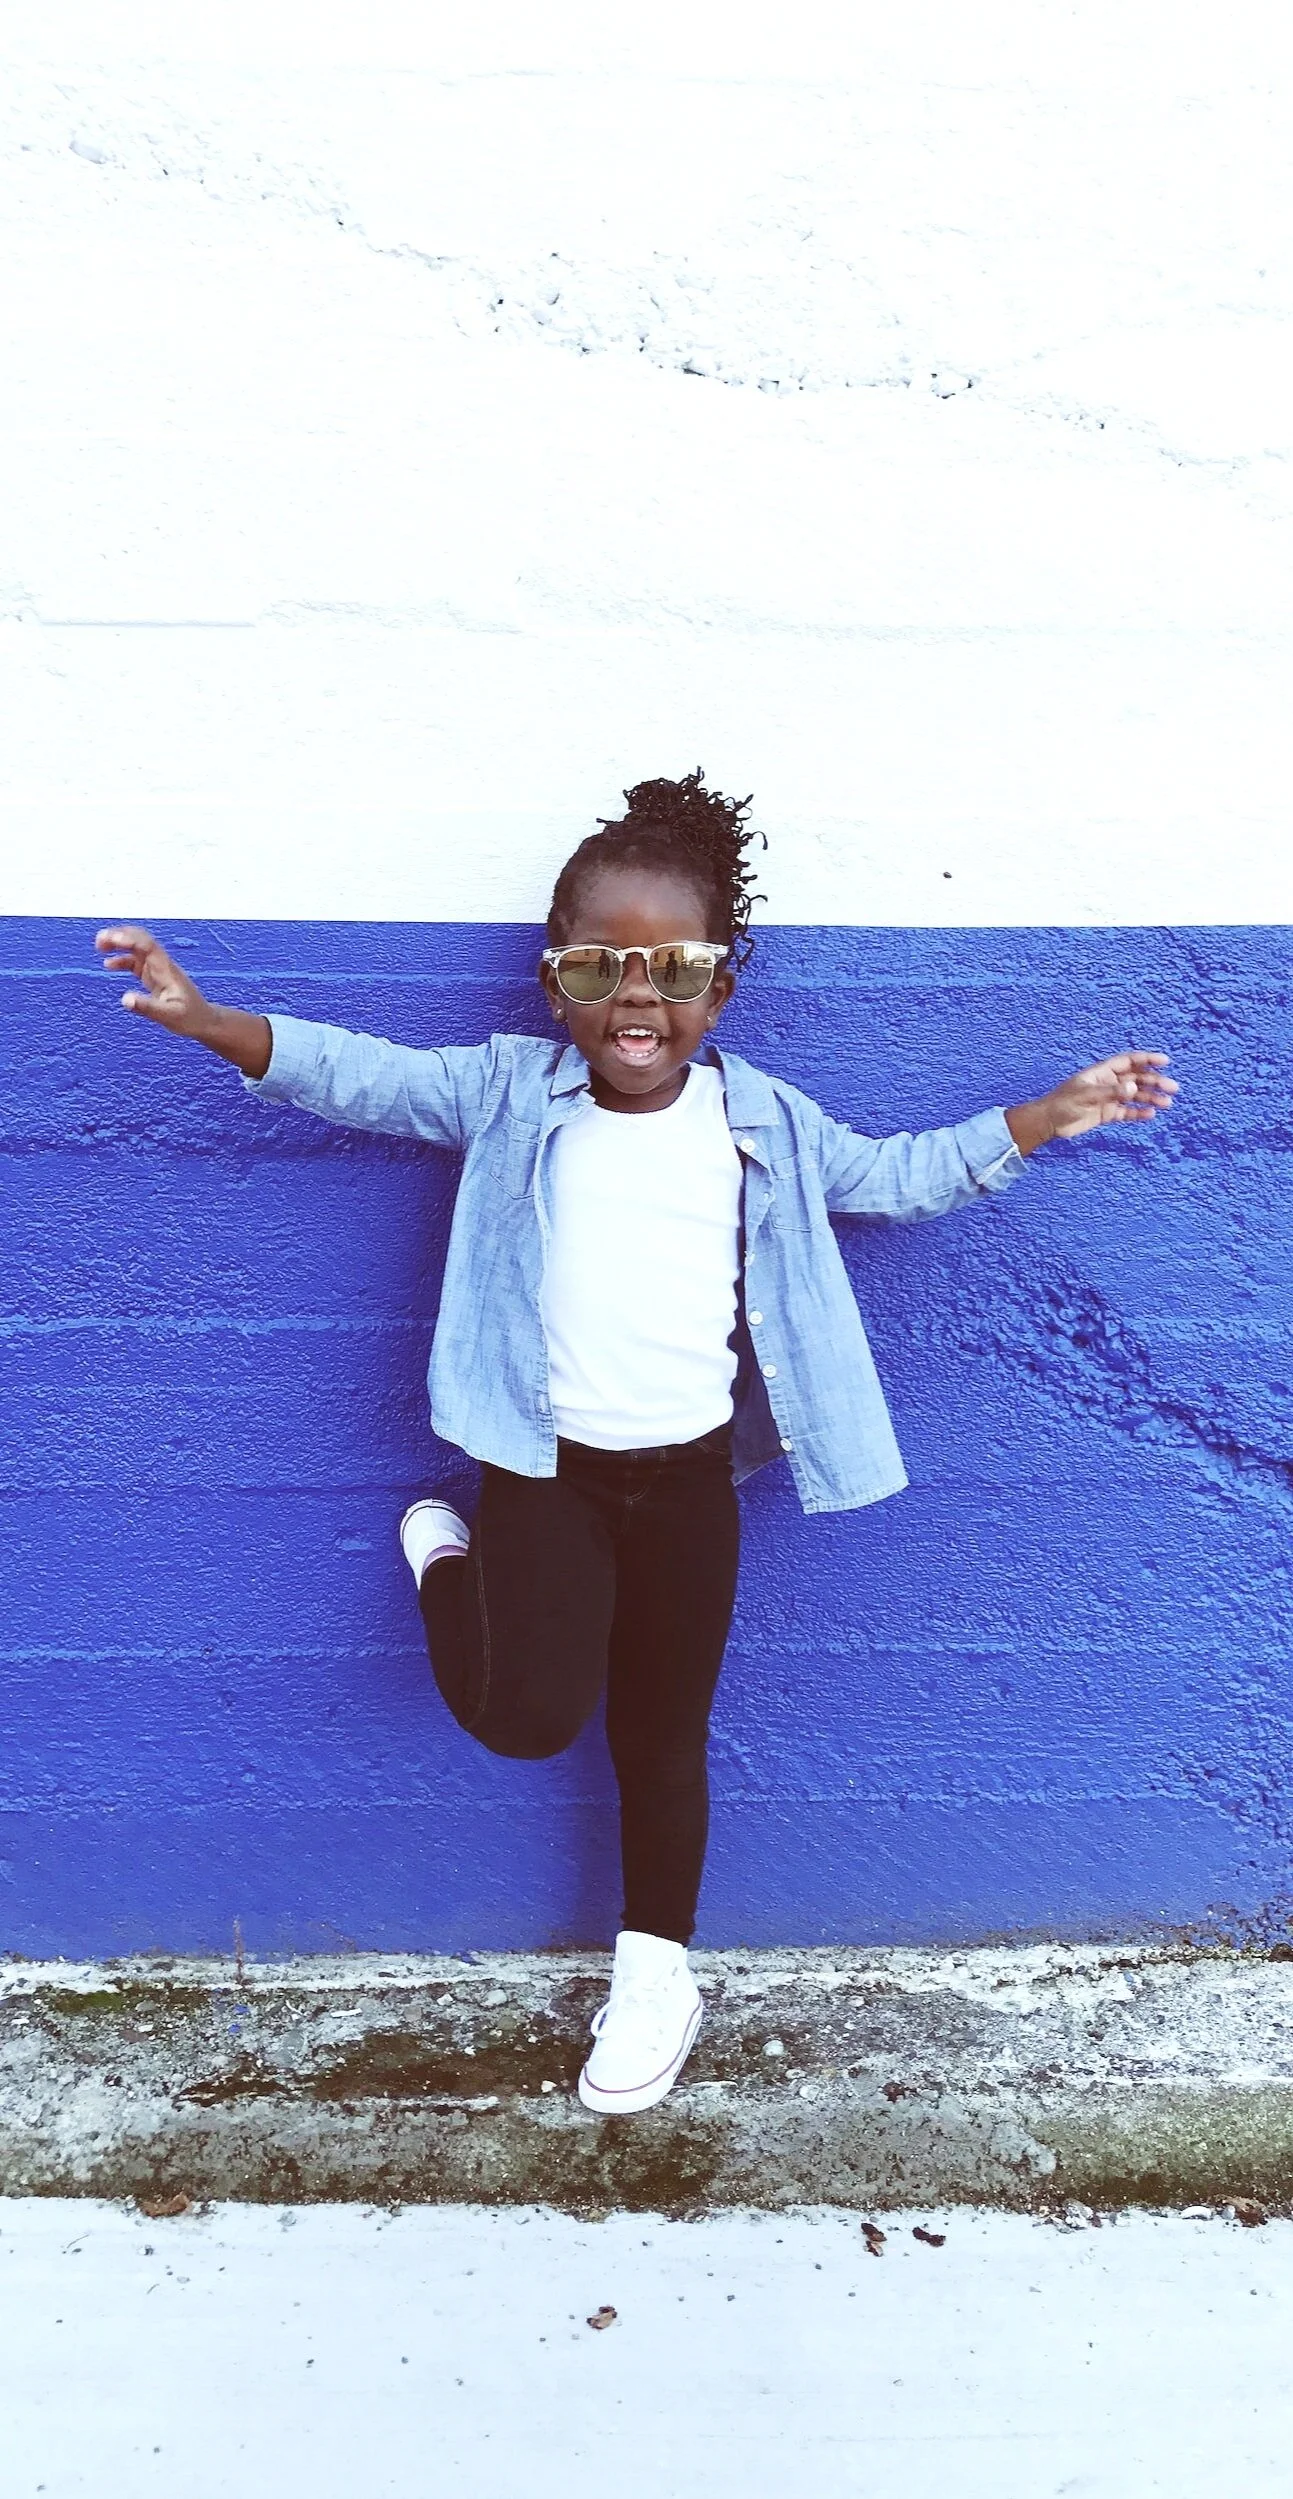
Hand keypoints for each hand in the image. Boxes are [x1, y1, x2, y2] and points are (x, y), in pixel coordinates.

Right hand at [96, 924, 208, 1032]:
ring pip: (136, 949)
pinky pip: (135, 962)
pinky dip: (121, 960)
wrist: (204, 1021)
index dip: (129, 939)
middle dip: (120, 935)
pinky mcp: (153, 977)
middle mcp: (161, 965)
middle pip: (140, 940)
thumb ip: (147, 1008)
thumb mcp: (169, 1016)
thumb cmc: (190, 1018)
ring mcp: (157, 969)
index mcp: (166, 970)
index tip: (110, 938)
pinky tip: (108, 964)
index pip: (147, 946)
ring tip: (99, 946)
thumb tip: (125, 1000)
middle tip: (99, 939)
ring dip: (119, 944)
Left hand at [1007, 1053, 1178, 1153]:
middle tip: (1172, 1088)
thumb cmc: (1062, 1104)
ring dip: (1151, 1098)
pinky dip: (1138, 1113)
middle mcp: (1107, 1083)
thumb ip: (1110, 1093)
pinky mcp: (1106, 1113)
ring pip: (1134, 1096)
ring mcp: (1108, 1098)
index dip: (1147, 1059)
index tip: (1165, 1061)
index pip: (1129, 1061)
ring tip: (1167, 1104)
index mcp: (1101, 1072)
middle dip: (1155, 1082)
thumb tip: (1133, 1088)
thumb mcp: (1086, 1097)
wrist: (1048, 1122)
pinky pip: (1126, 1112)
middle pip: (1136, 1079)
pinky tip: (1151, 1115)